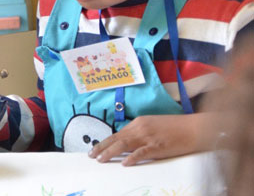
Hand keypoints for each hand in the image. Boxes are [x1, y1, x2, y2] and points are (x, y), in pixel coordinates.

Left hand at [89, 113, 216, 165]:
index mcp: (139, 123)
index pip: (118, 134)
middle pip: (117, 139)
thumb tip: (127, 142)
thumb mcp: (154, 126)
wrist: (195, 128)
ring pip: (124, 144)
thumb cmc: (176, 128)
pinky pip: (142, 153)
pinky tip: (125, 163)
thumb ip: (140, 132)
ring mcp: (149, 137)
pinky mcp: (158, 146)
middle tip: (91, 156)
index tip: (95, 149)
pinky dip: (132, 158)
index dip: (105, 142)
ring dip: (111, 152)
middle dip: (102, 147)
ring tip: (101, 160)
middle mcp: (141, 128)